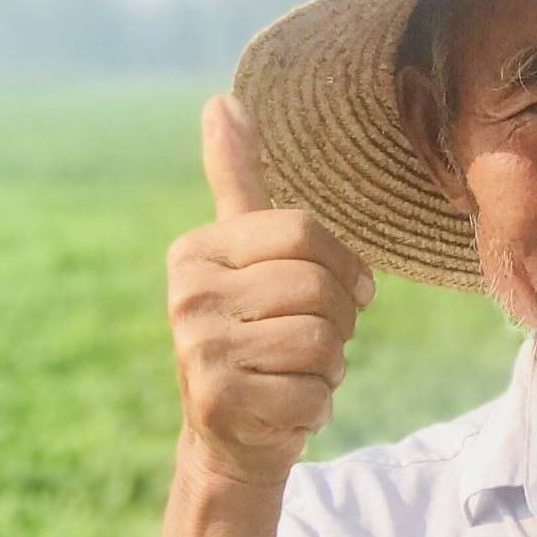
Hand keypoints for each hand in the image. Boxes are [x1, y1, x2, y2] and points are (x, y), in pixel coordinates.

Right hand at [167, 95, 374, 489]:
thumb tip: (221, 99)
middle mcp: (187, 292)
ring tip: (294, 374)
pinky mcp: (216, 399)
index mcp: (197, 249)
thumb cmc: (253, 332)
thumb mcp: (243, 252)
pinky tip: (284, 407)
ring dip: (328, 368)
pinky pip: (311, 392)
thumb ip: (236, 178)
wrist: (229, 436)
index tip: (348, 294)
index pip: (305, 234)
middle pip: (318, 289)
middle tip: (312, 344)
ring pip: (320, 342)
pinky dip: (315, 406)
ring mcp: (197, 347)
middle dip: (338, 324)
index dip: (347, 269)